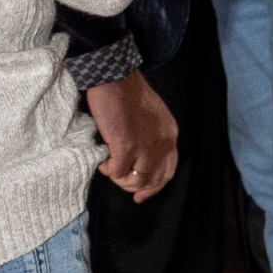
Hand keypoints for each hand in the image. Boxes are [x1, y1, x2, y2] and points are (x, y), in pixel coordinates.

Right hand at [86, 70, 176, 202]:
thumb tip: (140, 160)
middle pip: (150, 181)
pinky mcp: (126, 147)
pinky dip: (106, 168)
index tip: (141, 195)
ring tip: (109, 164)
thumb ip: (153, 137)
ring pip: (133, 181)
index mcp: (170, 136)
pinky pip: (115, 172)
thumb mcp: (154, 116)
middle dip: (133, 186)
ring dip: (118, 177)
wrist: (115, 77)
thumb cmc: (129, 93)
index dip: (154, 187)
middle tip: (119, 181)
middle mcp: (162, 144)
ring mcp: (145, 147)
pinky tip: (102, 158)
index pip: (168, 172)